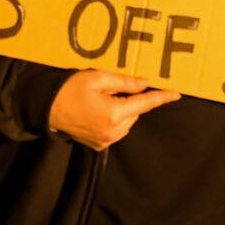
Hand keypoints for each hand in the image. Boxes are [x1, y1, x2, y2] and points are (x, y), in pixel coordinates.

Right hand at [46, 69, 179, 150]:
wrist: (47, 109)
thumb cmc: (70, 89)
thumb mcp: (98, 79)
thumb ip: (125, 82)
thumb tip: (146, 84)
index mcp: (114, 113)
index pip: (145, 104)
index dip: (161, 97)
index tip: (176, 93)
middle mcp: (113, 131)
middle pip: (135, 112)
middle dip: (131, 100)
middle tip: (112, 89)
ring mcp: (106, 141)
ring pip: (127, 121)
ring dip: (123, 110)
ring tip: (102, 100)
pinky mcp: (100, 145)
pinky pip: (117, 130)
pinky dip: (115, 120)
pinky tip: (100, 111)